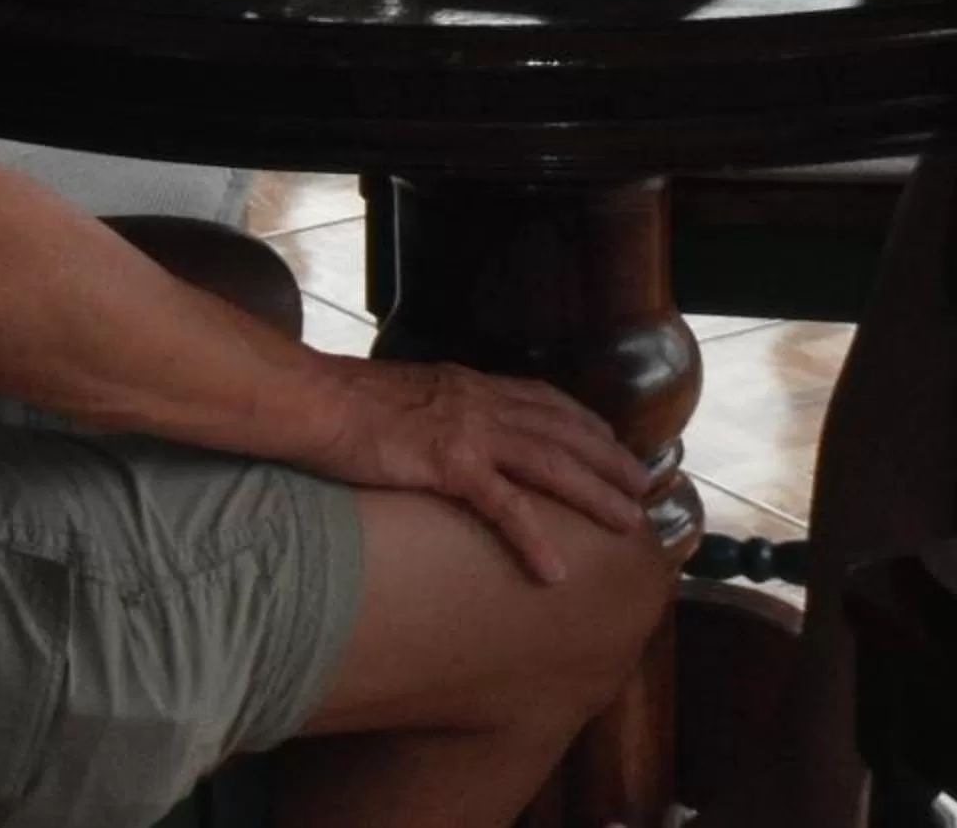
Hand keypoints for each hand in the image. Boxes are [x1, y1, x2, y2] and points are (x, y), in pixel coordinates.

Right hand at [306, 357, 654, 583]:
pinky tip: (554, 572)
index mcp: (470, 385)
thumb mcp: (402, 395)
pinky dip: (535, 539)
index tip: (611, 440)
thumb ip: (432, 409)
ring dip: (595, 493)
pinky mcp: (448, 464)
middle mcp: (480, 402)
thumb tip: (437, 429)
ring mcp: (468, 431)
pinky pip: (504, 507)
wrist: (312, 402)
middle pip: (562, 430)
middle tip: (644, 484)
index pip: (543, 399)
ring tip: (628, 522)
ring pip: (551, 463)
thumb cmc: (341, 403)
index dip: (583, 422)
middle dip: (608, 458)